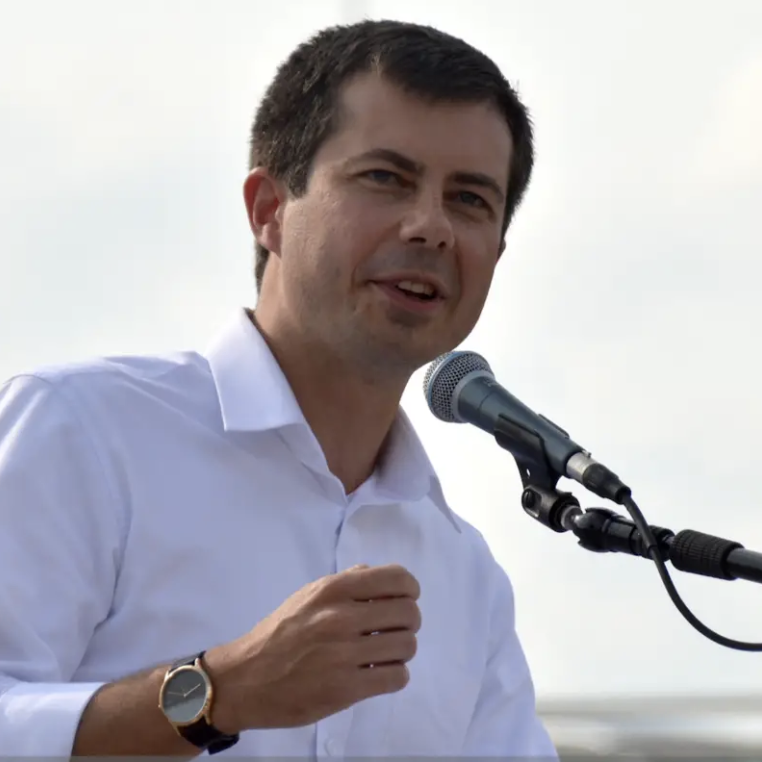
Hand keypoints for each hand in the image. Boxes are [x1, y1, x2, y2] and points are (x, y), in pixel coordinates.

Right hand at [204, 564, 420, 731]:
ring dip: (401, 650)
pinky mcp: (346, 689)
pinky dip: (395, 675)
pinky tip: (379, 673)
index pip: (397, 579)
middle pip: (409, 613)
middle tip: (394, 630)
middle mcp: (342, 617)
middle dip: (408, 621)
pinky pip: (397, 677)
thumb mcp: (307, 596)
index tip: (405, 598)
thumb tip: (374, 572)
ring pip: (407, 646)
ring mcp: (345, 655)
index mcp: (333, 590)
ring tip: (384, 654)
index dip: (410, 589)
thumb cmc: (278, 634)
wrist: (245, 679)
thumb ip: (344, 582)